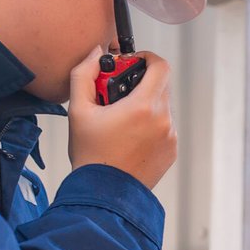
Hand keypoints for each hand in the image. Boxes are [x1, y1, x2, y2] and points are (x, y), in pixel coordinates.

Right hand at [68, 51, 176, 188]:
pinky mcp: (171, 151)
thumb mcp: (78, 110)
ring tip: (120, 121)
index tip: (131, 63)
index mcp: (144, 106)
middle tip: (116, 95)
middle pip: (160, 85)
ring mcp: (170, 137)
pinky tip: (129, 138)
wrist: (104, 195)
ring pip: (161, 107)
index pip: (160, 66)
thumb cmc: (91, 155)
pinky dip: (149, 125)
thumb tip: (96, 53)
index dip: (146, 58)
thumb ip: (85, 74)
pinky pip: (164, 127)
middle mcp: (163, 120)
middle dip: (139, 83)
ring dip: (144, 106)